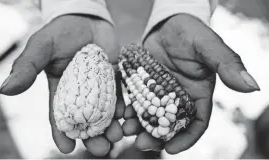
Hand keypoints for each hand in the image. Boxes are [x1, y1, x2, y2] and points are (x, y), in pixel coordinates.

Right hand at [0, 15, 124, 156]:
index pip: (60, 117)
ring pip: (105, 113)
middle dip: (93, 137)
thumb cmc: (62, 32)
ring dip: (111, 127)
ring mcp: (100, 88)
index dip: (62, 133)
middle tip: (102, 149)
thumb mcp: (42, 47)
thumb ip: (27, 67)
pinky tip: (126, 115)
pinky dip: (124, 107)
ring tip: (116, 137)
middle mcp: (81, 94)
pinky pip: (121, 96)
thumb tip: (6, 90)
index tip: (67, 148)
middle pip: (87, 121)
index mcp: (61, 91)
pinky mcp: (116, 79)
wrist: (87, 19)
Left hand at [122, 14, 259, 153]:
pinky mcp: (143, 85)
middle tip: (141, 143)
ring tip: (126, 130)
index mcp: (198, 93)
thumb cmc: (190, 32)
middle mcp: (178, 97)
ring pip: (150, 116)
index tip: (171, 149)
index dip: (185, 138)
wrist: (166, 23)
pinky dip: (129, 110)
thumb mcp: (207, 46)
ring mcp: (159, 92)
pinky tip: (121, 112)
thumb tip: (252, 86)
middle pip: (169, 124)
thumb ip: (227, 64)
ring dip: (139, 126)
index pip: (196, 122)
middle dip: (156, 136)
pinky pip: (135, 102)